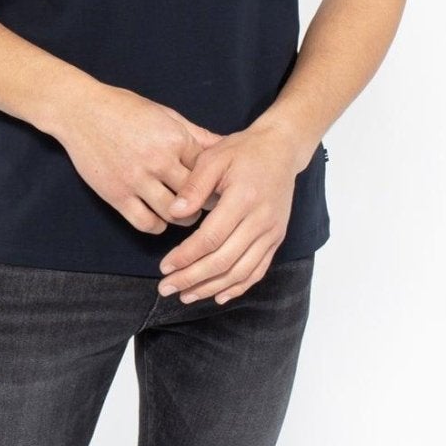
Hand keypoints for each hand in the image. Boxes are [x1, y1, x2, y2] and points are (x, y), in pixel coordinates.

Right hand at [52, 82, 224, 234]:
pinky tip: (160, 218)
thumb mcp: (166, 114)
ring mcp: (136, 180)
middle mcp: (159, 161)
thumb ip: (196, 134)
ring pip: (175, 214)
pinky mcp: (117, 195)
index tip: (218, 188)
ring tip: (185, 214)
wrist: (80, 111)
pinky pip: (146, 222)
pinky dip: (158, 226)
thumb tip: (227, 145)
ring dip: (184, 219)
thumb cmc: (124, 108)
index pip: (209, 171)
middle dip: (205, 204)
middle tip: (206, 207)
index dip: (216, 182)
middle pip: (197, 196)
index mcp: (175, 139)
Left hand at [156, 122, 303, 303]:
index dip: (186, 257)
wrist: (281, 149)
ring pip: (241, 271)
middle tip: (167, 288)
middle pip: (224, 261)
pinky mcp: (276, 239)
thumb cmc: (243, 151)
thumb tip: (174, 213)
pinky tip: (218, 296)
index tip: (164, 267)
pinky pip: (258, 270)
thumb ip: (194, 186)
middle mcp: (261, 220)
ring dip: (212, 288)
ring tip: (186, 296)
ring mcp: (272, 232)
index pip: (210, 238)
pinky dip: (238, 287)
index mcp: (243, 199)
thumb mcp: (214, 157)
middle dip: (193, 279)